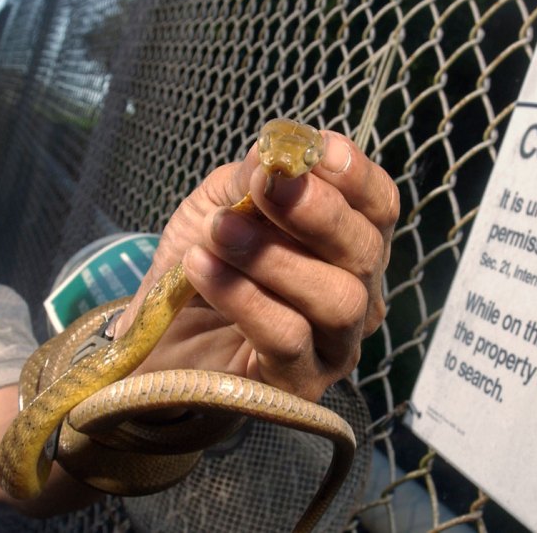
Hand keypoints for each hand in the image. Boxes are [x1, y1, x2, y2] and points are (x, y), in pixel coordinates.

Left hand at [115, 129, 398, 400]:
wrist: (157, 339)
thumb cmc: (200, 268)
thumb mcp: (215, 209)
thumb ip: (246, 182)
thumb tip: (272, 154)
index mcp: (347, 244)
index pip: (379, 206)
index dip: (354, 175)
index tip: (312, 151)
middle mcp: (357, 295)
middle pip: (365, 251)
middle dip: (316, 212)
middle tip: (264, 187)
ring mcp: (334, 346)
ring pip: (335, 298)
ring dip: (274, 257)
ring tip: (219, 232)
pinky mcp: (301, 385)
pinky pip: (287, 337)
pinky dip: (242, 297)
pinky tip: (200, 268)